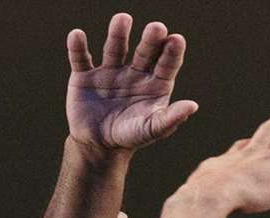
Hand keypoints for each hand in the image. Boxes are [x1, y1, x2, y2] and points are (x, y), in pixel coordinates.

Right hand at [64, 14, 196, 150]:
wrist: (97, 145)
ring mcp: (109, 71)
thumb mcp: (150, 130)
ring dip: (118, 34)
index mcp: (155, 81)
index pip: (167, 63)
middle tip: (156, 28)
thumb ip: (170, 118)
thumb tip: (192, 106)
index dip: (172, 52)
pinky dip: (77, 47)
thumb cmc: (129, 136)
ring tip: (122, 19)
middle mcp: (134, 71)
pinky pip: (81, 59)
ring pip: (115, 48)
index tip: (176, 40)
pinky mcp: (85, 76)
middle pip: (144, 51)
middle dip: (150, 39)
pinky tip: (76, 35)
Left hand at [180, 108, 269, 213]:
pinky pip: (226, 156)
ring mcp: (233, 155)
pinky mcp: (215, 162)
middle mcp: (254, 152)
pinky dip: (232, 155)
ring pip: (247, 141)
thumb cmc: (246, 197)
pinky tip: (229, 158)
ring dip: (257, 135)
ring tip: (261, 133)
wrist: (210, 194)